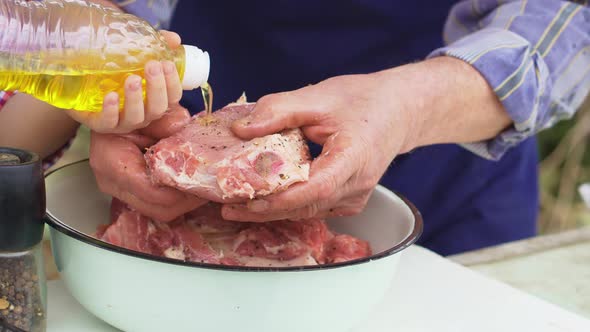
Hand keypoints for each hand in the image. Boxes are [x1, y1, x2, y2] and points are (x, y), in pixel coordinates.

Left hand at [67, 30, 182, 133]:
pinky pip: (109, 122)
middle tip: (152, 66)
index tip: (167, 63)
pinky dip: (111, 110)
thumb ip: (154, 47)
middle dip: (156, 87)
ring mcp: (123, 122)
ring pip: (135, 117)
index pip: (172, 97)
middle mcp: (143, 114)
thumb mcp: (134, 57)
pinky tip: (111, 95)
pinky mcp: (102, 124)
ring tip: (132, 79)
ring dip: (135, 98)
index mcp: (154, 101)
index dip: (173, 82)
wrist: (81, 86)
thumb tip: (173, 39)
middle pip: (157, 108)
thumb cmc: (114, 73)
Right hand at [90, 105, 207, 221]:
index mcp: (112, 161)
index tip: (199, 180)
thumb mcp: (147, 111)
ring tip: (201, 188)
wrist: (105, 115)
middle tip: (207, 188)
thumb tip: (184, 126)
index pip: (151, 190)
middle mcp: (111, 181)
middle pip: (157, 207)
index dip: (179, 189)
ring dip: (183, 203)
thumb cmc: (123, 110)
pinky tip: (187, 187)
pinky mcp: (125, 193)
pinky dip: (174, 199)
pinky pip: (153, 205)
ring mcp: (116, 190)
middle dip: (186, 201)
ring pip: (157, 211)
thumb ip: (165, 121)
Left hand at [220, 57, 510, 221]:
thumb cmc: (363, 100)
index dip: (276, 200)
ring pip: (308, 211)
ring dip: (274, 208)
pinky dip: (289, 204)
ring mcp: (355, 197)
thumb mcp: (318, 96)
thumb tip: (240, 130)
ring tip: (238, 202)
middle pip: (305, 207)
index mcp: (353, 159)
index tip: (242, 202)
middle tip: (226, 206)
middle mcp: (357, 186)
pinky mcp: (350, 199)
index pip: (312, 190)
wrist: (398, 111)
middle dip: (264, 209)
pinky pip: (315, 207)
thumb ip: (278, 111)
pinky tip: (265, 197)